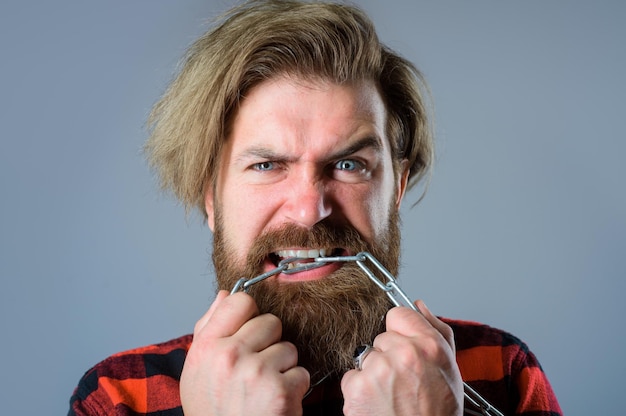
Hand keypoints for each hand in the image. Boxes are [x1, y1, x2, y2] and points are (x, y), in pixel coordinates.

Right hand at [180, 290, 309, 415]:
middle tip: (256, 372)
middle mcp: (228, 356)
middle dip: (270, 344)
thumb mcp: (197, 372)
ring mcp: (255, 372)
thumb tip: (225, 295)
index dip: (251, 315)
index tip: (250, 332)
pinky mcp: (280, 391)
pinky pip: (301, 372)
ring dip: (284, 369)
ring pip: (289, 348)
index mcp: (205, 347)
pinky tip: (276, 404)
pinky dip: (295, 390)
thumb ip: (209, 329)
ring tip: (264, 391)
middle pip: (271, 322)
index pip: (239, 301)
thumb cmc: (213, 413)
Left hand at [341, 300, 462, 415]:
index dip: (400, 332)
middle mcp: (404, 353)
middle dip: (388, 356)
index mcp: (429, 346)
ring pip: (366, 357)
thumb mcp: (450, 369)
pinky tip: (377, 404)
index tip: (404, 348)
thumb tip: (418, 305)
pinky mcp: (358, 387)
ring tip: (391, 395)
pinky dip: (359, 391)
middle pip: (380, 338)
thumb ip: (436, 331)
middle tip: (402, 382)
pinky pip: (352, 377)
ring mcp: (379, 369)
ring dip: (373, 374)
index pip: (398, 314)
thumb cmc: (438, 412)